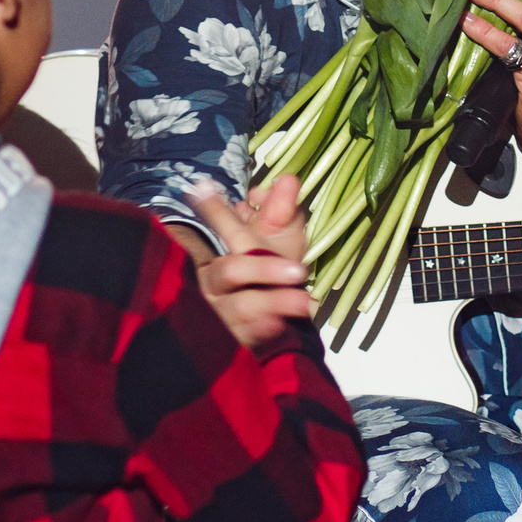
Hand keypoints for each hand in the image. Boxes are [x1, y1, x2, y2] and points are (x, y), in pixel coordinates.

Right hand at [185, 177, 316, 349]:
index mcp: (223, 251)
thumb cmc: (272, 266)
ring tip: (305, 302)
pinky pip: (246, 338)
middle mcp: (216, 284)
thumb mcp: (279, 235)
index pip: (219, 229)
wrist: (276, 320)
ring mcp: (224, 314)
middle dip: (263, 268)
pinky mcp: (236, 341)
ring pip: (241, 308)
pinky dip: (262, 331)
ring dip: (274, 302)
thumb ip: (281, 209)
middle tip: (298, 270)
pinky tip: (279, 325)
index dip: (216, 211)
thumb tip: (289, 180)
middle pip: (231, 272)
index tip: (222, 192)